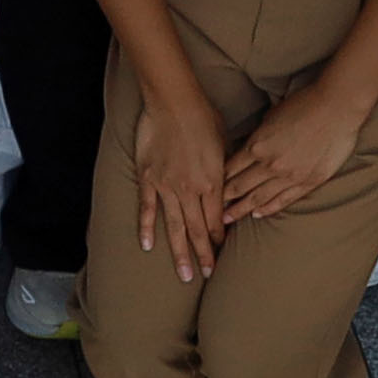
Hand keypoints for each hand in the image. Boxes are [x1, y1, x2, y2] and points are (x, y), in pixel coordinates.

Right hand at [126, 85, 244, 281]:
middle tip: (206, 275)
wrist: (174, 102)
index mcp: (213, 183)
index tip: (220, 256)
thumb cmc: (204, 118)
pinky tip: (146, 246)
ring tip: (184, 274)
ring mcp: (167, 186)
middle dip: (203, 255)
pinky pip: (147, 208)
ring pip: (175, 226)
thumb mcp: (225, 146)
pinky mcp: (148, 178)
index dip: (219, 240)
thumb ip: (226, 172)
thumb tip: (230, 188)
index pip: (217, 221)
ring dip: (180, 252)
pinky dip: (147, 228)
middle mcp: (191, 190)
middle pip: (198, 230)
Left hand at [209, 84, 369, 234]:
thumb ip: (258, 137)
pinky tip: (259, 214)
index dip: (217, 182)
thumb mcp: (271, 117)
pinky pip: (284, 199)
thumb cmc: (304, 104)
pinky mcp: (309, 181)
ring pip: (259, 197)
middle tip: (211, 214)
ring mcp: (290, 175)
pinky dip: (270, 208)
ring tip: (229, 220)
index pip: (230, 169)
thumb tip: (248, 149)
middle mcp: (270, 164)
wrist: (336, 108)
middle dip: (224, 201)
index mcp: (258, 145)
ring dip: (242, 209)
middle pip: (240, 187)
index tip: (207, 191)